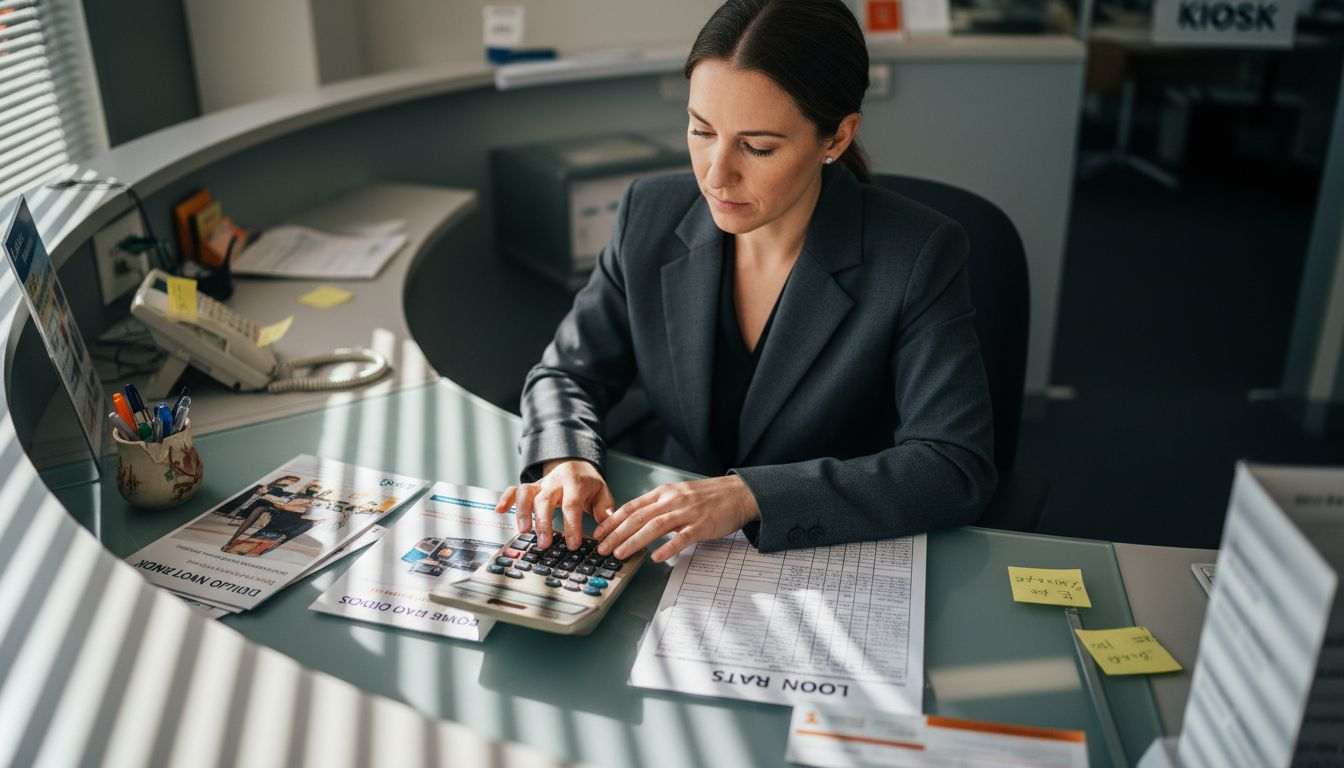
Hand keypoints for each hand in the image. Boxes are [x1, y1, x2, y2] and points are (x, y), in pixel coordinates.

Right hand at [494, 459, 614, 549]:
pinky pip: (514, 489)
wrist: (575, 464)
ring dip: (522, 512)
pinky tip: (499, 511)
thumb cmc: (588, 484)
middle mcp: (554, 481)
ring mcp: (540, 484)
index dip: (571, 524)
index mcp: (575, 482)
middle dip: (543, 522)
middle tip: (544, 543)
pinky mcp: (529, 487)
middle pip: (546, 500)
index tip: (572, 544)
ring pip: (526, 493)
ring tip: (523, 531)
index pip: (572, 504)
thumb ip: (604, 509)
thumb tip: (606, 527)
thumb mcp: (601, 492)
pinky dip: (505, 498)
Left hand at [594, 475, 759, 562]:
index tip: (599, 533)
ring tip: (620, 553)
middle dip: (616, 534)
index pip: (631, 507)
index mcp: (663, 493)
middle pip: (638, 517)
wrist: (738, 493)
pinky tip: (656, 558)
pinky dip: (668, 548)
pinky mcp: (702, 525)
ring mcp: (687, 512)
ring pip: (655, 526)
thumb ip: (658, 505)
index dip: (612, 521)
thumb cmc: (708, 497)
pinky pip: (682, 538)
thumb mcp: (678, 494)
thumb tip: (634, 521)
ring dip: (634, 541)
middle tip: (602, 548)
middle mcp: (672, 500)